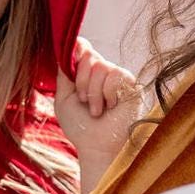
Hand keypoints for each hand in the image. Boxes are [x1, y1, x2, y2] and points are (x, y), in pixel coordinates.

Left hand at [55, 43, 137, 188]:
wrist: (97, 146)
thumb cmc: (80, 126)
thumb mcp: (63, 98)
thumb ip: (64, 73)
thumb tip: (69, 46)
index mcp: (86, 73)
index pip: (82, 47)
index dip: (76, 51)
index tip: (71, 68)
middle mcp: (102, 72)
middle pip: (89, 55)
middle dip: (81, 81)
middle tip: (83, 101)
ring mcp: (117, 77)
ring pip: (101, 66)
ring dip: (93, 92)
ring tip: (97, 110)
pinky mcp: (131, 84)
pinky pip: (115, 75)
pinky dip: (107, 94)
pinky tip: (111, 107)